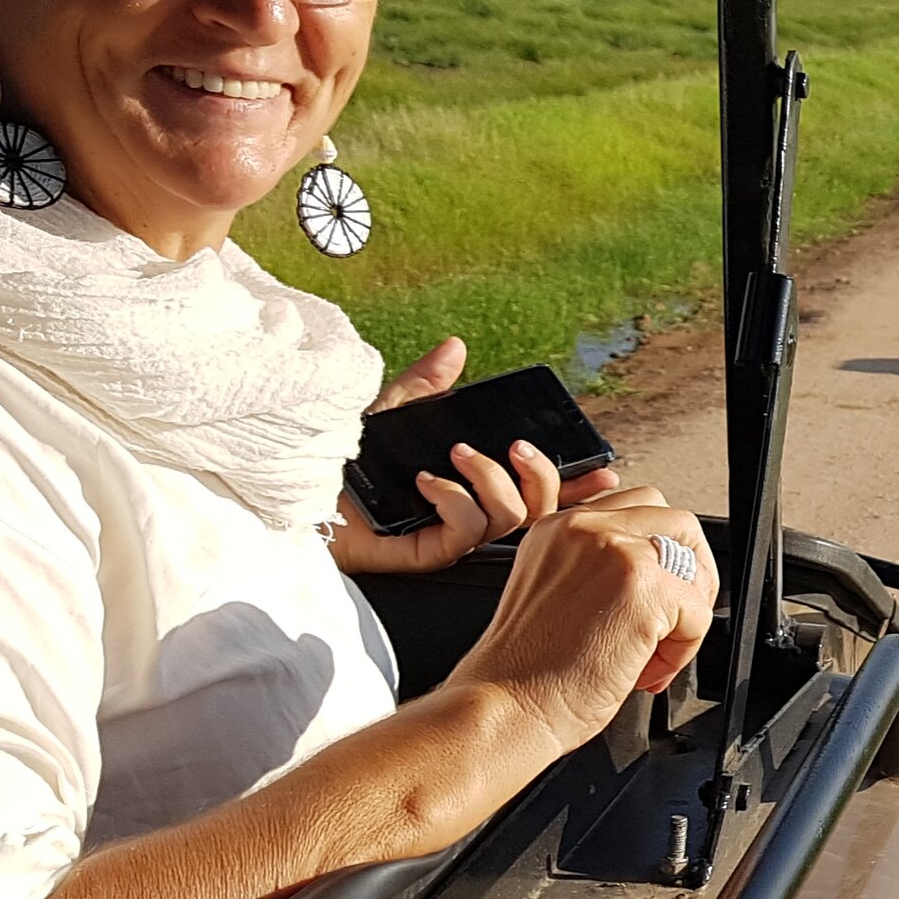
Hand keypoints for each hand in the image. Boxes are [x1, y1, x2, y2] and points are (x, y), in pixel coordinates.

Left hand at [324, 337, 619, 574]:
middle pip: (539, 511)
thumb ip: (425, 385)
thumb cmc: (337, 462)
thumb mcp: (387, 413)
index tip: (605, 470)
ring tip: (460, 454)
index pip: (536, 490)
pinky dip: (455, 499)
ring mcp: (450, 535)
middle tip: (524, 448)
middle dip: (547, 477)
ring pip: (509, 521)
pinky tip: (427, 481)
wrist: (293, 495)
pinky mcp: (427, 551)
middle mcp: (468, 514)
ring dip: (494, 481)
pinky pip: (465, 532)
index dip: (576, 484)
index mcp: (472, 486)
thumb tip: (455, 347)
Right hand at [443, 488, 719, 751]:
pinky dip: (684, 649)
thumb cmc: (525, 673)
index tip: (652, 598)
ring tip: (655, 651)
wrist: (505, 709)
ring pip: (692, 562)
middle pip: (676, 521)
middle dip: (689, 571)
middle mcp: (587, 529)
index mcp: (561, 526)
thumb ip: (597, 569)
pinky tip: (646, 671)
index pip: (637, 508)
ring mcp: (617, 552)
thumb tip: (658, 575)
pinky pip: (698, 611)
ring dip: (688, 610)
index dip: (657, 555)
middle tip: (673, 620)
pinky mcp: (643, 589)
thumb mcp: (555, 592)